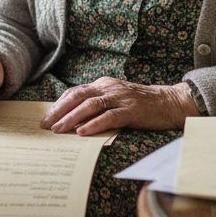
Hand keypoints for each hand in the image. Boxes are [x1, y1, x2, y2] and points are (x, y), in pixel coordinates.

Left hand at [41, 78, 199, 135]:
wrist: (169, 102)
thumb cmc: (140, 105)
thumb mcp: (115, 100)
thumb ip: (98, 105)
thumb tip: (73, 120)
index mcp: (103, 85)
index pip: (75, 92)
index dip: (59, 104)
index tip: (46, 117)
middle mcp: (109, 88)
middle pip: (78, 97)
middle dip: (59, 111)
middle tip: (46, 125)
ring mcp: (121, 98)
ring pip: (91, 106)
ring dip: (72, 118)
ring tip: (58, 129)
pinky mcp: (132, 110)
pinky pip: (110, 117)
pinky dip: (94, 124)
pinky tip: (82, 132)